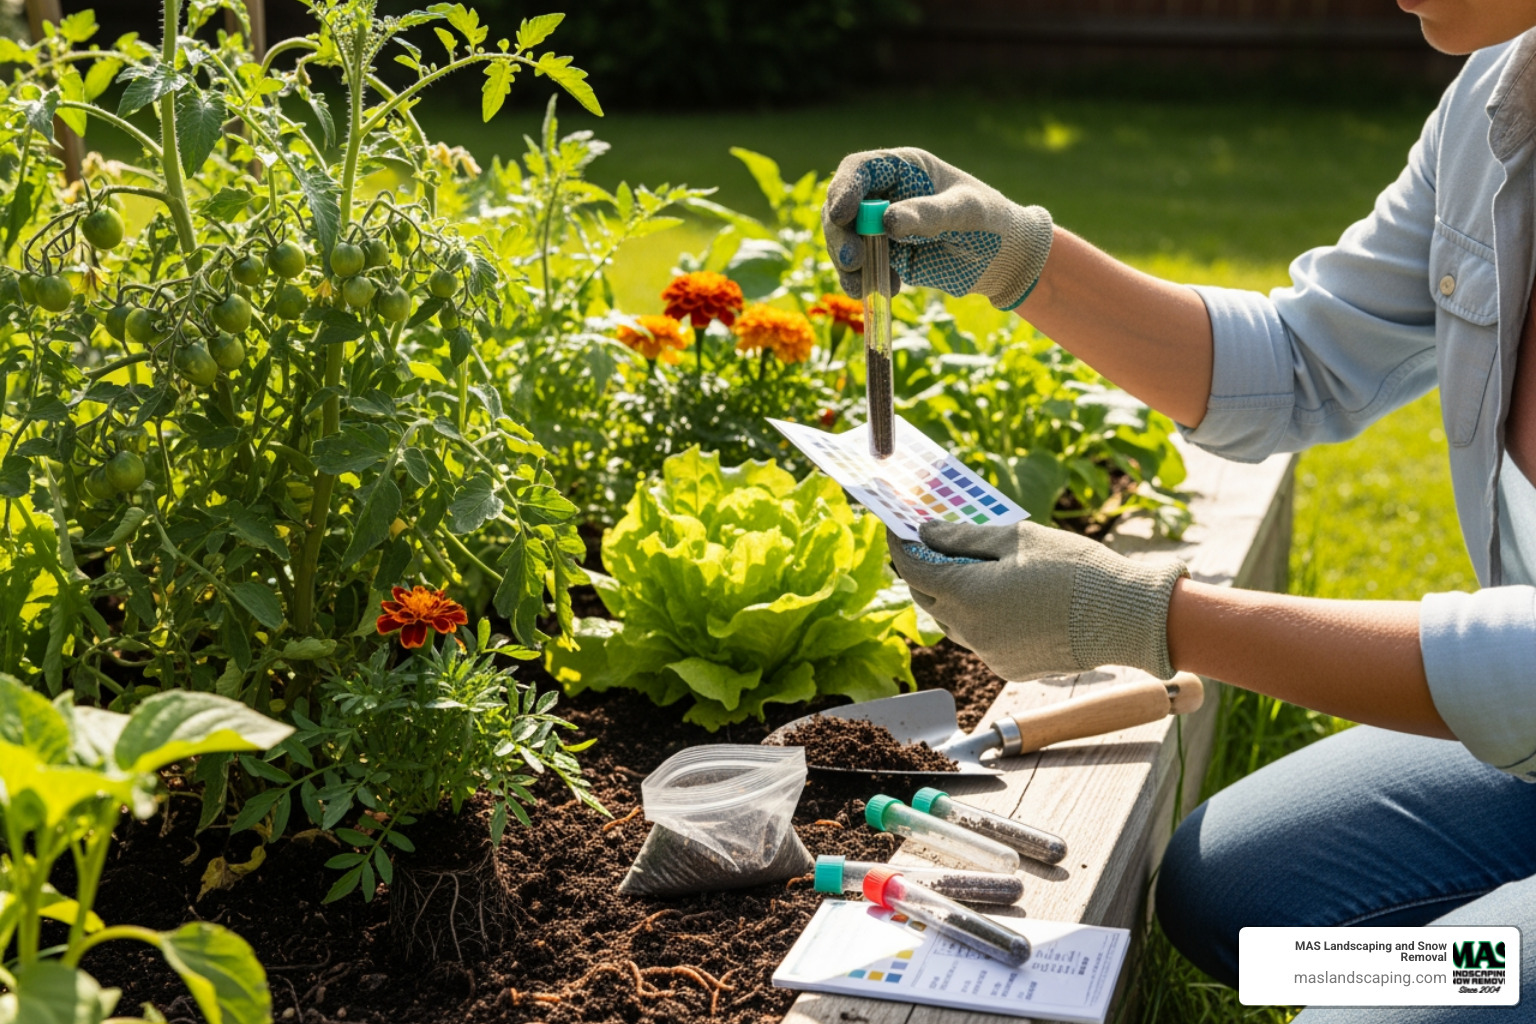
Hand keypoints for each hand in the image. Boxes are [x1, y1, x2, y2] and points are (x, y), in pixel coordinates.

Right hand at [822, 148, 1053, 309]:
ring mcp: (880, 228)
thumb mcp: (966, 212)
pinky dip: (865, 282)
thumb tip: (886, 221)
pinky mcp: (884, 257)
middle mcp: (884, 195)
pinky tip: (891, 288)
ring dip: (849, 265)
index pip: (859, 170)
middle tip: (852, 260)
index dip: (844, 189)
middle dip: (840, 236)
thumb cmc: (990, 222)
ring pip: (844, 241)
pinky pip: (860, 269)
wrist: (1002, 259)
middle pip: (840, 209)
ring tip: (866, 284)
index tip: (841, 214)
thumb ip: (929, 215)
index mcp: (902, 169)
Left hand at [889, 519, 1187, 681]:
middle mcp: (969, 631)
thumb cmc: (1073, 570)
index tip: (897, 528)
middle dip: (921, 570)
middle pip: (926, 598)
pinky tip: (1000, 598)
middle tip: (929, 544)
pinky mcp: (1007, 667)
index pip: (913, 569)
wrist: (1123, 617)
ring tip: (967, 569)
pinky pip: (978, 640)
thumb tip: (926, 533)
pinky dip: (977, 618)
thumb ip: (962, 538)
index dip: (900, 546)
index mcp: (966, 595)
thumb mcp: (1016, 539)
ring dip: (949, 596)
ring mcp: (988, 653)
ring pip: (951, 622)